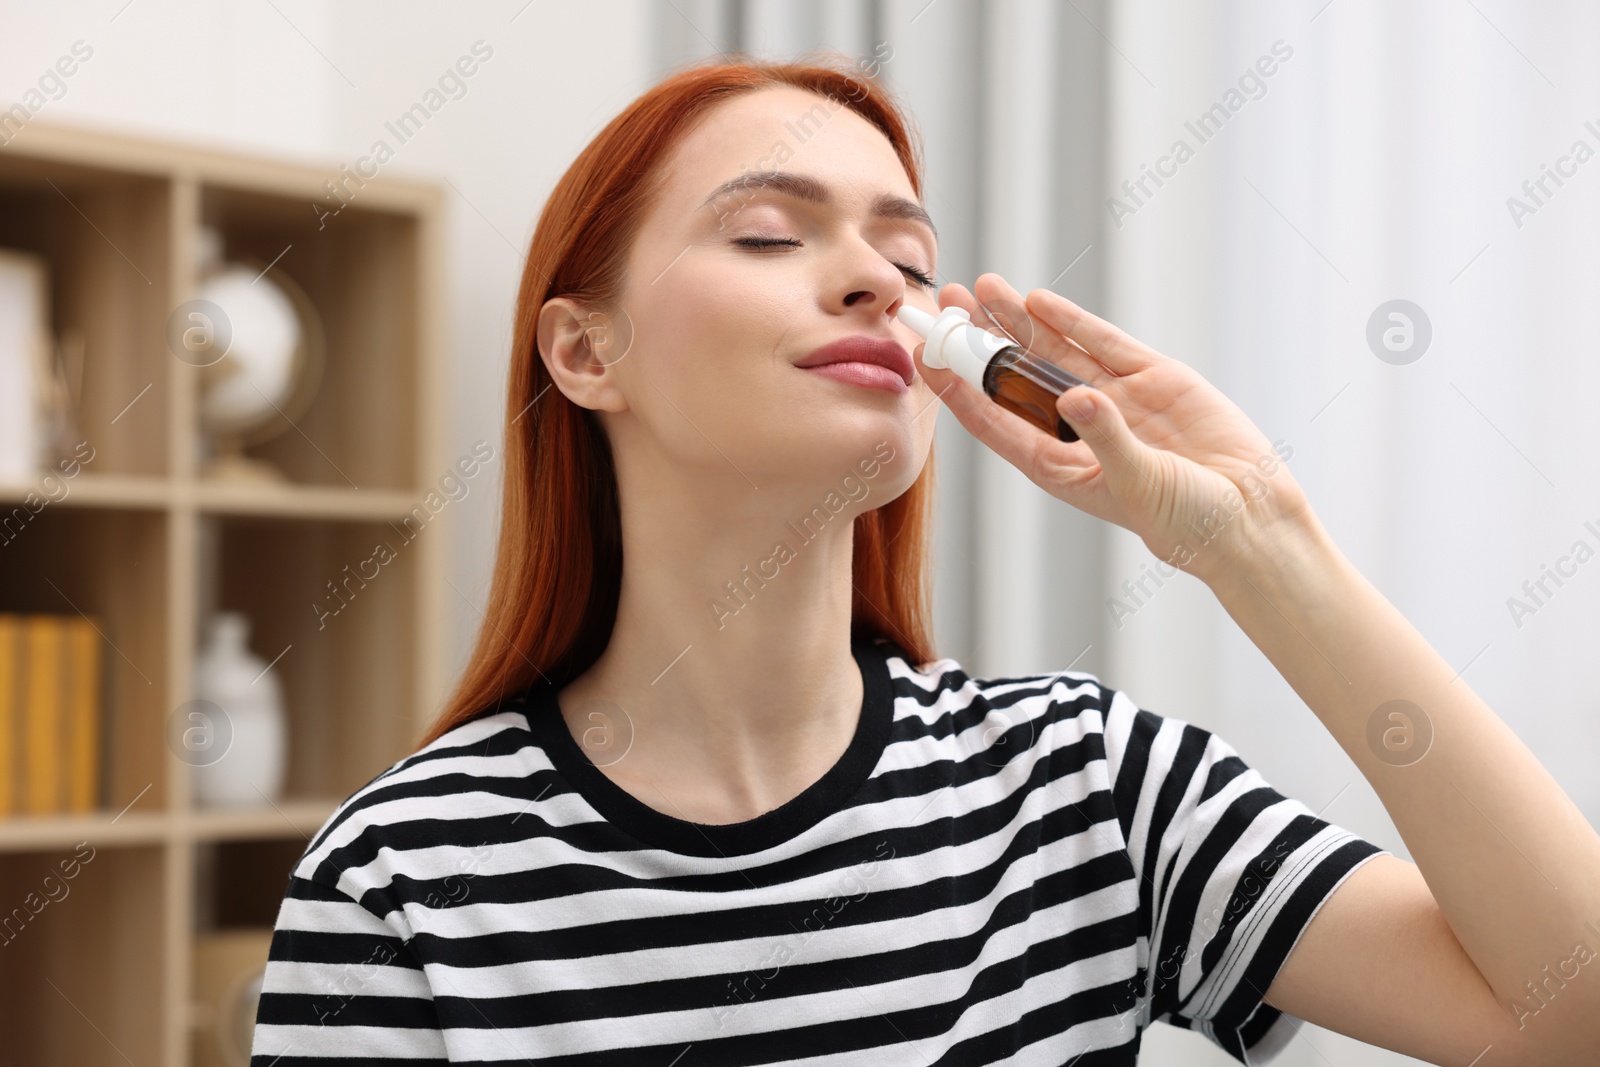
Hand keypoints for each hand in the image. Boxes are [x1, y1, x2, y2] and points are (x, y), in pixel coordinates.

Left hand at [913, 272, 1315, 586]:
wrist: (1249, 515)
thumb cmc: (1187, 520)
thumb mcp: (1140, 484)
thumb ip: (1108, 438)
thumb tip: (1077, 397)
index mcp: (1060, 465)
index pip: (995, 421)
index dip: (960, 389)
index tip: (928, 359)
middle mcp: (1078, 429)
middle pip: (1016, 377)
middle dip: (981, 341)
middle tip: (945, 303)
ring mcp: (1116, 400)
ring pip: (1054, 351)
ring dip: (1017, 322)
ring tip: (981, 287)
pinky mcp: (1154, 378)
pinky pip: (1104, 343)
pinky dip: (1072, 321)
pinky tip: (1038, 301)